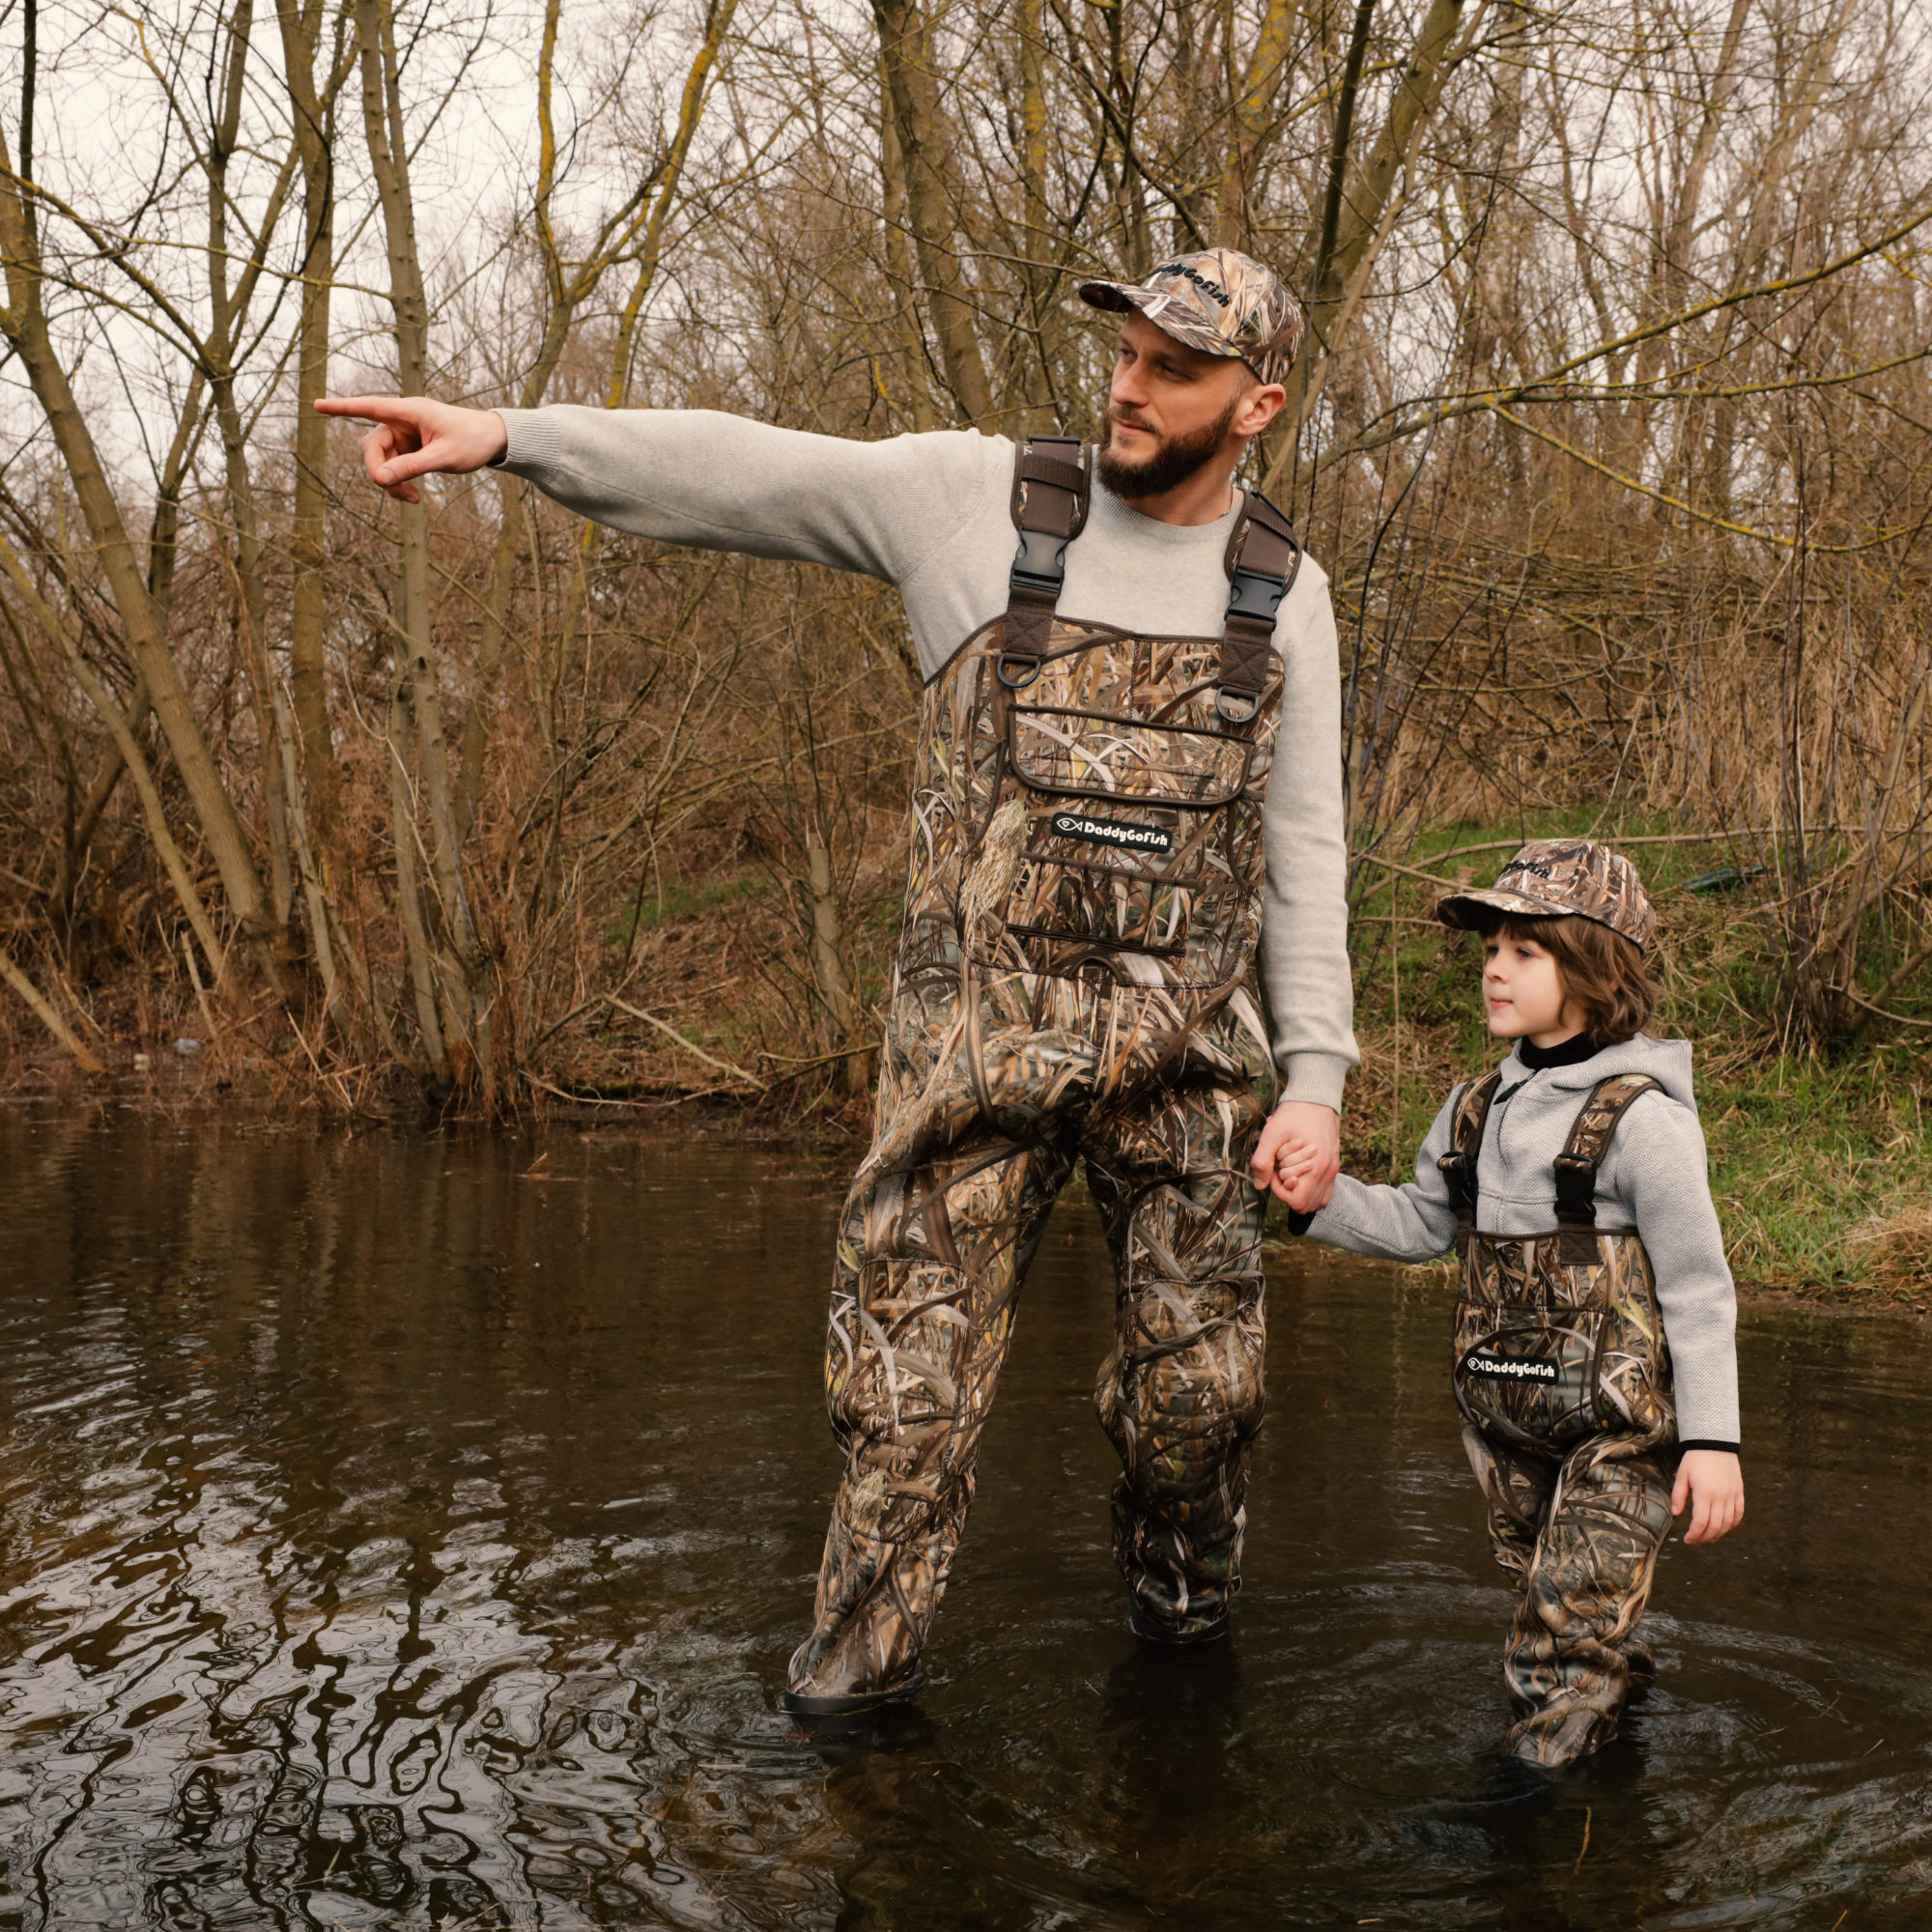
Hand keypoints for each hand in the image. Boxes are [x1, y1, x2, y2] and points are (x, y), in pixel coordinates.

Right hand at [313, 394, 508, 503]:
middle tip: (396, 492)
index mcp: (408, 411)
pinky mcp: (409, 449)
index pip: (368, 407)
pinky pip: (393, 468)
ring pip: (381, 461)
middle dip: (378, 472)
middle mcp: (401, 421)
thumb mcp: (443, 457)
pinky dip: (399, 483)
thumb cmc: (471, 441)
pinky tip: (414, 496)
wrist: (491, 440)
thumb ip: (411, 467)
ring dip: (391, 482)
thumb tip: (379, 479)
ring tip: (413, 499)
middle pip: (371, 446)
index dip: (342, 408)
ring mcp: (404, 436)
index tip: (316, 405)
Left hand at [1249, 1100, 1339, 1212]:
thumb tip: (1259, 1184)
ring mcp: (1333, 1170)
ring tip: (1288, 1171)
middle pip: (1306, 1205)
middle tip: (1279, 1170)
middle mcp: (1329, 1172)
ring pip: (1316, 1201)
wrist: (1316, 1098)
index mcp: (1317, 1166)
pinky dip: (1309, 1188)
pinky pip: (1323, 1190)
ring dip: (1299, 1191)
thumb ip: (1263, 1161)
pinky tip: (1298, 1173)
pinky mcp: (1333, 1166)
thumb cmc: (1294, 1114)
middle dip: (1287, 1191)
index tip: (1273, 1172)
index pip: (1297, 1201)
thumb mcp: (1272, 1134)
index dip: (1279, 1191)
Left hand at [1672, 1449, 1744, 1544]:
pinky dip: (1732, 1524)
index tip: (1687, 1540)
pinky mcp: (1739, 1492)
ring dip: (1718, 1534)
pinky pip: (1739, 1514)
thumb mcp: (1681, 1475)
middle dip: (1704, 1538)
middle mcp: (1720, 1497)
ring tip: (1707, 1537)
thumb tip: (1676, 1513)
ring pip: (1728, 1524)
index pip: (1701, 1523)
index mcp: (1704, 1494)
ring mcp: (1732, 1496)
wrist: (1715, 1443)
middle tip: (1695, 1541)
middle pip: (1715, 1527)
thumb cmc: (1695, 1459)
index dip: (1694, 1535)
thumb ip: (1678, 1495)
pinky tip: (1723, 1527)